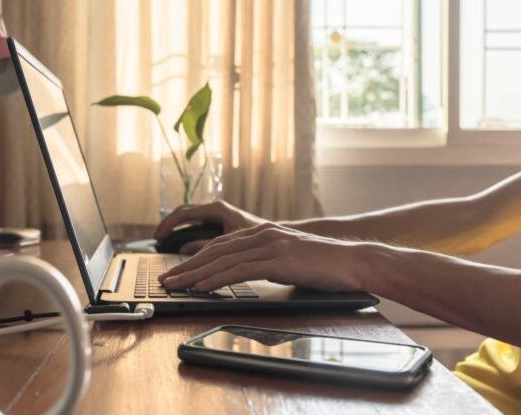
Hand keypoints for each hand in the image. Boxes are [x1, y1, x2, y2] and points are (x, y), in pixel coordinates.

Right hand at [154, 201, 267, 253]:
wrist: (277, 236)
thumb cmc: (260, 237)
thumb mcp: (231, 243)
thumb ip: (207, 245)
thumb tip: (184, 249)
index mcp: (217, 209)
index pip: (184, 213)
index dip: (168, 225)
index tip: (158, 237)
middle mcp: (214, 209)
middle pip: (183, 214)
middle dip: (168, 227)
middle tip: (156, 239)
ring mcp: (215, 215)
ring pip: (188, 219)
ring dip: (175, 230)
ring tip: (162, 243)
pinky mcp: (218, 224)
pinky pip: (196, 226)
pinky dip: (185, 235)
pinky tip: (179, 246)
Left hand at [158, 223, 363, 292]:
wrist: (353, 261)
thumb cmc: (325, 265)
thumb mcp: (290, 259)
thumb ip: (267, 261)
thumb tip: (247, 274)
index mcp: (264, 233)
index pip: (221, 246)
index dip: (197, 259)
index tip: (179, 272)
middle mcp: (263, 234)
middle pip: (215, 250)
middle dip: (187, 266)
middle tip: (166, 280)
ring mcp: (270, 245)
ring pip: (222, 259)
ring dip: (194, 274)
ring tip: (175, 285)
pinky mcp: (278, 259)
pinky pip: (239, 270)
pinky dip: (216, 279)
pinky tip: (202, 287)